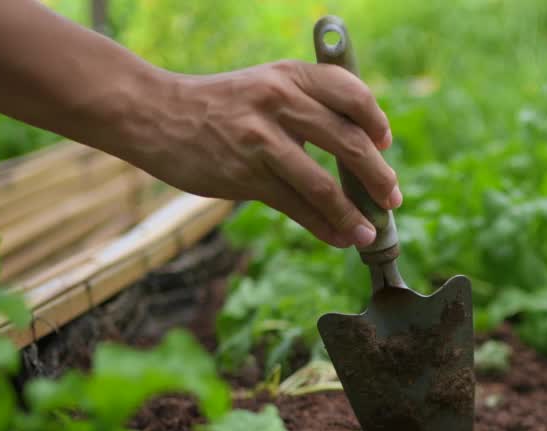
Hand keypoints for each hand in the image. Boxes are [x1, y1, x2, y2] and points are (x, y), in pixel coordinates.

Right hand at [134, 61, 400, 248]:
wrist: (154, 113)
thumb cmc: (218, 105)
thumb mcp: (265, 85)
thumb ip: (306, 105)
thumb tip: (360, 149)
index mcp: (291, 75)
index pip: (353, 96)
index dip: (377, 122)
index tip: (385, 144)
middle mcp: (281, 101)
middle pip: (350, 143)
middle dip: (378, 177)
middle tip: (392, 197)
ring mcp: (262, 140)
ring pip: (324, 185)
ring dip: (354, 215)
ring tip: (370, 233)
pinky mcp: (245, 175)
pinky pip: (297, 207)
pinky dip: (325, 227)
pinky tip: (340, 238)